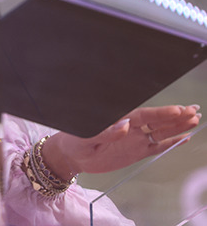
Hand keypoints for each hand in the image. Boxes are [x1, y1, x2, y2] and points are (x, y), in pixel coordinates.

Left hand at [42, 104, 201, 178]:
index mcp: (119, 120)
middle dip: (175, 116)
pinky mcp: (136, 152)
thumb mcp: (86, 136)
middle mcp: (130, 128)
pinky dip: (171, 143)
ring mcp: (135, 140)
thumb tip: (124, 125)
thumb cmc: (75, 140)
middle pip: (157, 121)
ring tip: (195, 119)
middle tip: (194, 111)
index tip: (177, 110)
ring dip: (177, 127)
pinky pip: (157, 147)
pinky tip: (185, 138)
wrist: (72, 155)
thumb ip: (106, 131)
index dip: (161, 113)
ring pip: (161, 132)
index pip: (144, 115)